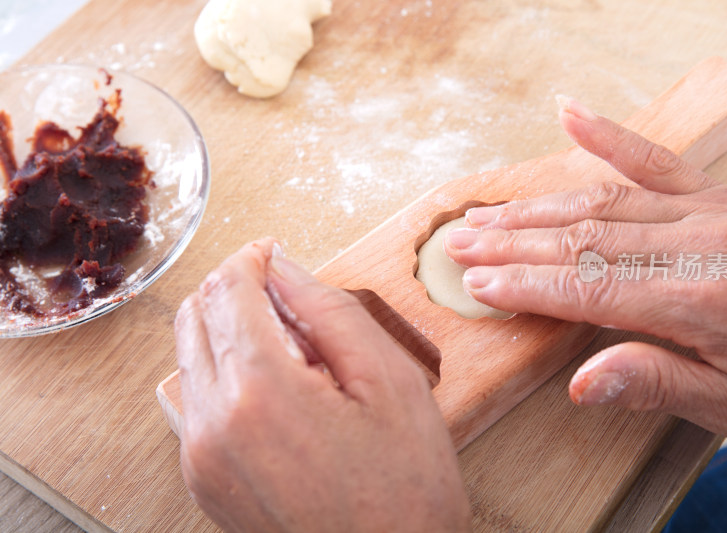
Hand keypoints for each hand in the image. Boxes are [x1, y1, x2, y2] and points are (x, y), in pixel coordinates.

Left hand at [174, 239, 470, 532]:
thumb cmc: (404, 490)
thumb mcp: (389, 382)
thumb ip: (330, 312)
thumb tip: (286, 270)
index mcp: (259, 391)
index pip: (230, 290)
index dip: (250, 258)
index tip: (270, 251)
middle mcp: (212, 424)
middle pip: (196, 318)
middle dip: (233, 289)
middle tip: (279, 290)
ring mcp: (200, 458)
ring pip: (190, 358)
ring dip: (226, 331)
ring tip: (287, 344)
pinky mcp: (203, 481)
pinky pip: (195, 402)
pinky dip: (224, 374)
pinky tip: (275, 386)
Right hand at [444, 97, 726, 440]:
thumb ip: (653, 384)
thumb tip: (580, 384)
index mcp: (700, 302)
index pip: (588, 288)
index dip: (525, 285)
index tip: (477, 284)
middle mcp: (703, 245)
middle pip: (585, 238)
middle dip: (513, 241)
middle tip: (459, 241)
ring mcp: (713, 212)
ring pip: (604, 200)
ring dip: (538, 205)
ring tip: (486, 212)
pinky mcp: (721, 195)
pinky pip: (658, 159)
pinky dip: (610, 135)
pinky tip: (571, 115)